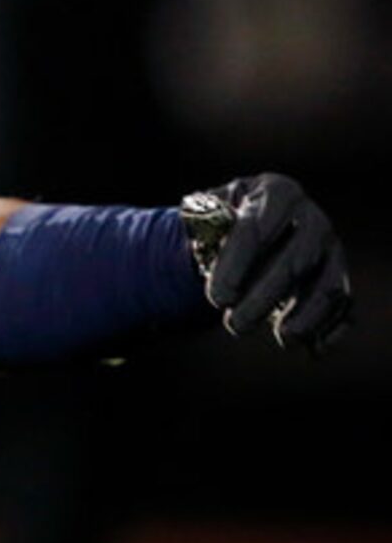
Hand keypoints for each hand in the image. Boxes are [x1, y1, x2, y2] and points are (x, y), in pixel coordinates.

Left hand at [182, 174, 353, 354]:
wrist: (254, 230)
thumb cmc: (226, 221)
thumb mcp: (208, 210)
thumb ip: (200, 217)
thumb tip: (197, 220)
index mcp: (277, 193)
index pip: (256, 230)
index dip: (235, 266)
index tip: (216, 299)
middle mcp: (312, 219)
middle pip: (295, 261)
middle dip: (264, 298)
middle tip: (235, 326)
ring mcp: (332, 249)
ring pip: (328, 286)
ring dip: (306, 317)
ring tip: (282, 339)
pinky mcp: (340, 276)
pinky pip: (345, 305)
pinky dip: (332, 329)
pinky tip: (314, 349)